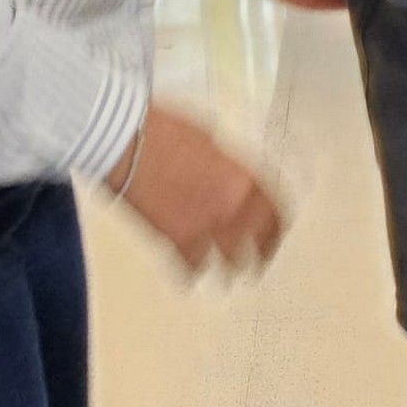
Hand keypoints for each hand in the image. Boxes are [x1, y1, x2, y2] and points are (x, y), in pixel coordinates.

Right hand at [105, 105, 284, 273]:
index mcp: (241, 176)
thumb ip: (227, 164)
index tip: (278, 231)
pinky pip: (190, 268)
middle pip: (260, 240)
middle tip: (261, 260)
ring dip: (232, 268)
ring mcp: (203, 227)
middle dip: (263, 252)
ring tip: (231, 275)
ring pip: (230, 262)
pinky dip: (191, 273)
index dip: (279, 224)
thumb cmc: (162, 129)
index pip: (275, 209)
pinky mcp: (173, 241)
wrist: (127, 143)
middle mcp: (229, 205)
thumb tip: (231, 175)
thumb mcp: (209, 138)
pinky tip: (191, 276)